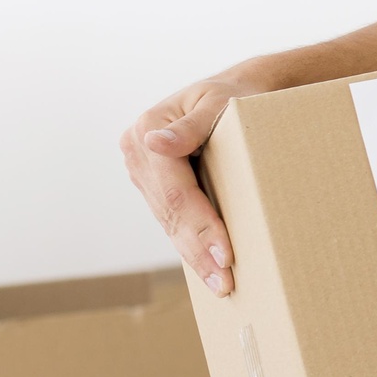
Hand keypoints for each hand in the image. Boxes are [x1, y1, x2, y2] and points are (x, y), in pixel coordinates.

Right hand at [119, 74, 263, 295]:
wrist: (238, 91)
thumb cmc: (236, 94)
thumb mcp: (220, 101)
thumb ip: (190, 126)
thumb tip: (154, 144)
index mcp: (148, 130)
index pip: (176, 190)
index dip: (200, 225)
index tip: (225, 254)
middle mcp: (138, 153)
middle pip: (171, 212)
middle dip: (199, 251)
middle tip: (225, 284)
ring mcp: (144, 172)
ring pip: (169, 222)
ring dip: (194, 256)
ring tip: (221, 285)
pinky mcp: (156, 185)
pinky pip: (173, 220)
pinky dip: (190, 245)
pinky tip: (207, 269)